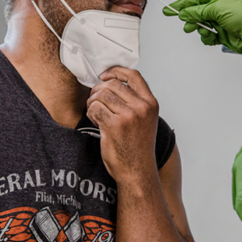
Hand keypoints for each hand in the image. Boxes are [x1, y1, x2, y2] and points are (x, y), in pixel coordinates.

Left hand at [86, 67, 158, 183]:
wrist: (137, 170)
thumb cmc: (138, 145)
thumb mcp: (145, 119)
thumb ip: (135, 101)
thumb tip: (113, 84)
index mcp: (151, 103)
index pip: (134, 75)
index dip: (117, 71)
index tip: (105, 75)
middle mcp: (142, 107)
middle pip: (113, 84)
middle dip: (99, 90)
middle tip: (95, 100)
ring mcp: (129, 116)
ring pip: (102, 95)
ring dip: (93, 102)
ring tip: (95, 112)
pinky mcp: (114, 126)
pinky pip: (95, 109)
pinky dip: (91, 113)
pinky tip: (95, 121)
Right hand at [163, 0, 241, 60]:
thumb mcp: (218, 9)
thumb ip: (198, 11)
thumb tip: (186, 12)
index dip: (182, 4)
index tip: (170, 9)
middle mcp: (221, 7)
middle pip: (198, 12)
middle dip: (191, 18)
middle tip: (186, 22)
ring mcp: (222, 21)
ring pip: (202, 25)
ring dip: (199, 28)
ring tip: (202, 30)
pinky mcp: (223, 33)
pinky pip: (208, 35)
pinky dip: (207, 37)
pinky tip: (211, 36)